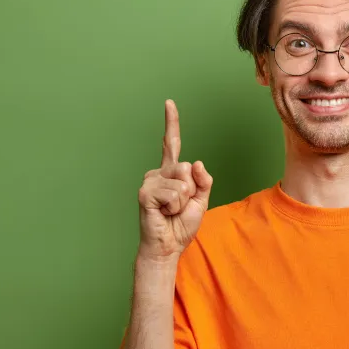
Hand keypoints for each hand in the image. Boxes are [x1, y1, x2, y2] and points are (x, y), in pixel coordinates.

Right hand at [137, 100, 213, 259]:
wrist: (168, 246)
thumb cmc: (181, 224)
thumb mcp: (201, 200)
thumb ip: (203, 180)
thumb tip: (195, 162)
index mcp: (170, 172)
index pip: (172, 144)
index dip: (171, 123)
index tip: (169, 103)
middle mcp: (157, 172)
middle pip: (186, 167)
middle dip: (191, 190)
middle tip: (179, 206)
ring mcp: (149, 181)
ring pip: (182, 182)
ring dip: (183, 201)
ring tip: (171, 211)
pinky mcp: (145, 193)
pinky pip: (174, 193)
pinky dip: (175, 206)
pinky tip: (164, 213)